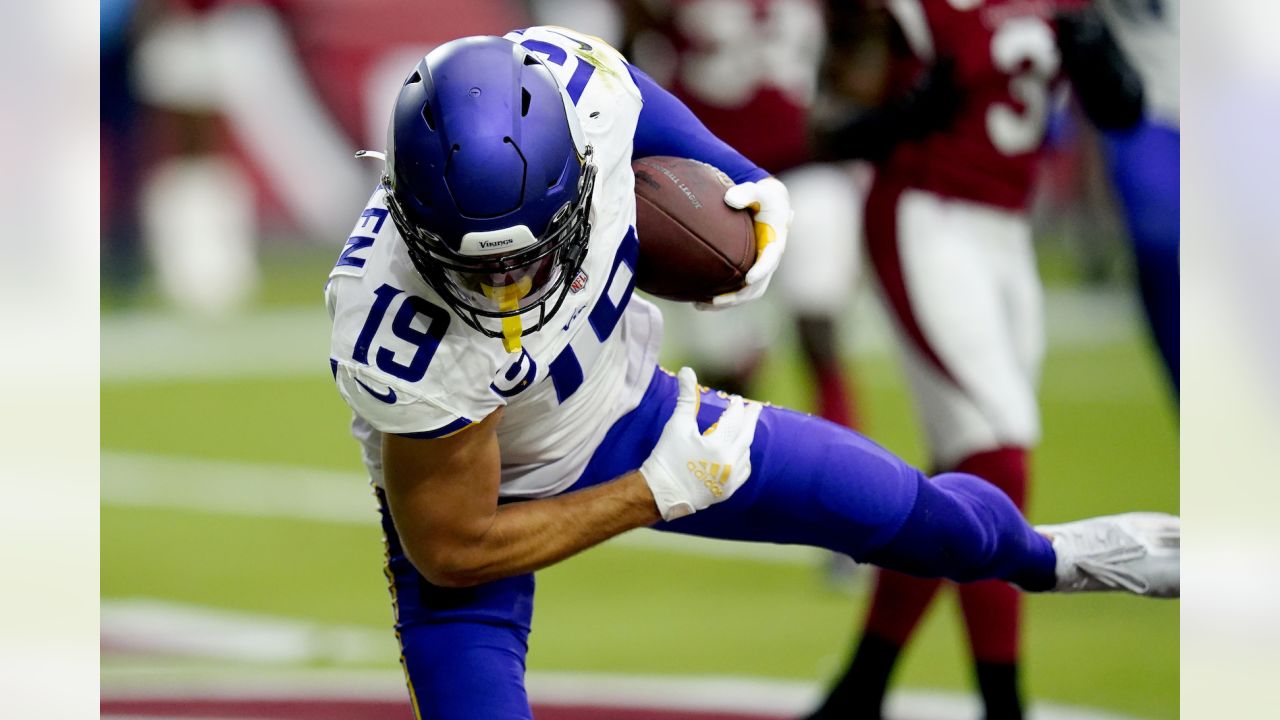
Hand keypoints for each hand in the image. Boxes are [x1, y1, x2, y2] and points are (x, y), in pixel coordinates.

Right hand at [639, 367, 762, 519]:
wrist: (660, 493)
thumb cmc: (667, 456)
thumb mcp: (677, 424)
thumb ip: (687, 397)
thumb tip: (687, 370)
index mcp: (719, 445)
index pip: (734, 419)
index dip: (736, 407)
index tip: (735, 400)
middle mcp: (730, 462)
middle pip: (747, 435)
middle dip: (751, 419)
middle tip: (755, 407)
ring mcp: (730, 479)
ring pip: (746, 453)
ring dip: (745, 439)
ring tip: (744, 429)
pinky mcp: (727, 491)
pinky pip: (743, 471)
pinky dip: (743, 458)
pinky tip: (739, 453)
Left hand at [697, 176, 791, 309]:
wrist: (768, 204)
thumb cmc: (763, 196)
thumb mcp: (759, 191)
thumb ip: (746, 192)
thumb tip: (729, 199)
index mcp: (776, 241)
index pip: (771, 259)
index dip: (762, 270)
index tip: (749, 278)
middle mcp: (769, 259)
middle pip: (757, 286)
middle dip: (738, 296)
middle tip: (717, 300)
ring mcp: (759, 269)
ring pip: (746, 294)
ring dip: (726, 303)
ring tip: (700, 305)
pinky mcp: (748, 272)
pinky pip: (737, 291)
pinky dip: (721, 298)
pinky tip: (698, 300)